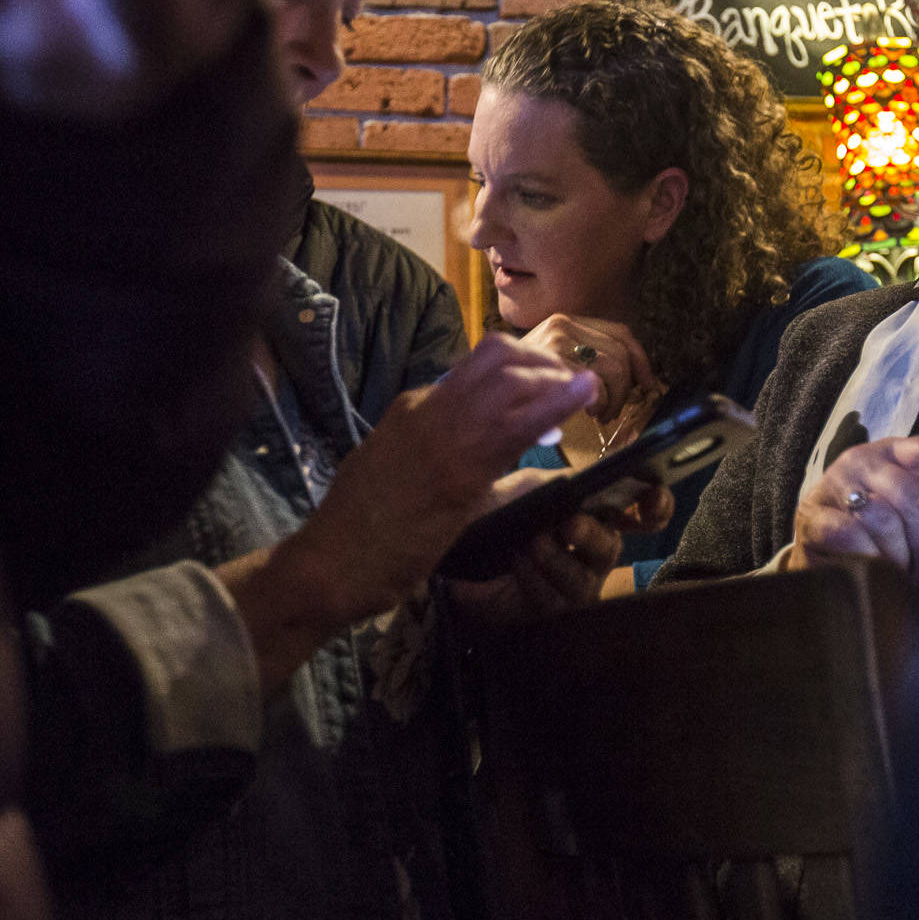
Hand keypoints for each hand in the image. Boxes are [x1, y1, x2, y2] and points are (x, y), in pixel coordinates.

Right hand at [215, 335, 596, 689]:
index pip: (477, 365)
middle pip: (498, 356)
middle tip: (574, 384)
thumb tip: (479, 447)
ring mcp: (442, 434)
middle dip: (544, 362)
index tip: (548, 388)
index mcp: (414, 404)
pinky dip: (557, 403)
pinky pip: (517, 425)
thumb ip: (435, 445)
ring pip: (511, 379)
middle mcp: (429, 407)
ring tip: (587, 388)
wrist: (331, 563)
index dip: (522, 369)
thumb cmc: (362, 527)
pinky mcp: (459, 471)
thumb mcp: (398, 464)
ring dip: (557, 378)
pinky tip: (584, 397)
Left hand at [451, 477, 673, 627]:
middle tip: (568, 523)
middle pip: (611, 548)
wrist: (459, 548)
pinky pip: (551, 599)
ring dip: (558, 560)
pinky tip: (517, 560)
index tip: (653, 494)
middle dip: (592, 535)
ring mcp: (574, 585)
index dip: (656, 506)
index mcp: (596, 516)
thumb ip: (564, 481)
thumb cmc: (501, 513)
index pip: (642, 514)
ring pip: (582, 580)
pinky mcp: (548, 611)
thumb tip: (591, 477)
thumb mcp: (531, 486)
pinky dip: (533, 578)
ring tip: (533, 543)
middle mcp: (592, 553)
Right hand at [518, 314, 657, 420]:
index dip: (641, 360)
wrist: (472, 404)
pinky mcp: (551, 364)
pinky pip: (595, 385)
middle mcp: (561, 324)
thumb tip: (638, 376)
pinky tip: (582, 415)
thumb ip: (583, 362)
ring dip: (612, 399)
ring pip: (614, 367)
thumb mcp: (549, 367)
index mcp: (565, 322)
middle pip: (621, 351)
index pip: (621, 333)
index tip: (648, 384)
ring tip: (596, 416)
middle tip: (610, 411)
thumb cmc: (512, 392)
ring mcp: (555, 342)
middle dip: (625, 387)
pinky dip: (597, 404)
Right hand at [789, 436, 918, 592]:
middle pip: (910, 496)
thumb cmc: (879, 534)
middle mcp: (865, 460)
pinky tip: (876, 571)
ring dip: (899, 557)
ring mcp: (834, 483)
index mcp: (896, 453)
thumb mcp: (914, 519)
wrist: (824, 554)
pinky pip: (850, 535)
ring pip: (883, 519)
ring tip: (905, 577)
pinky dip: (869, 559)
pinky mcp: (811, 515)